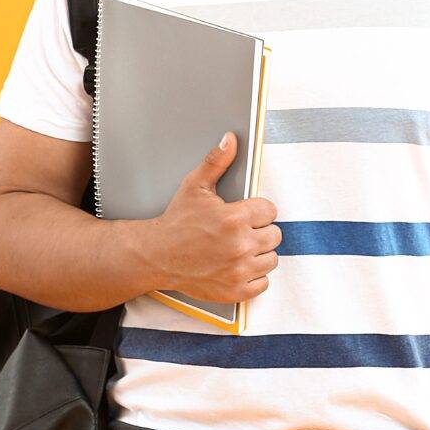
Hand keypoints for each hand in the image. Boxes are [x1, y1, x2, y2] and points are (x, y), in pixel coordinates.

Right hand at [146, 131, 280, 302]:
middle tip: (239, 231)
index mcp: (234, 218)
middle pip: (275, 234)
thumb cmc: (176, 222)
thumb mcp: (195, 186)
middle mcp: (240, 246)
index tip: (244, 214)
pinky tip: (237, 266)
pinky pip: (263, 283)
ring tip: (238, 248)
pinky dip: (254, 277)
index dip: (257, 210)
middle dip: (259, 231)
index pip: (270, 210)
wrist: (155, 256)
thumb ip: (217, 161)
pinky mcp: (235, 290)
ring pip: (271, 258)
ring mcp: (238, 271)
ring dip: (259, 253)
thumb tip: (230, 139)